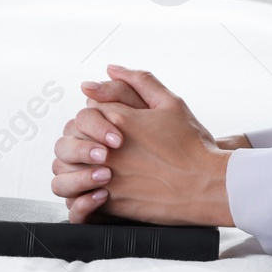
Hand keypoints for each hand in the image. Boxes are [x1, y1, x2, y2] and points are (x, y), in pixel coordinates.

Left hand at [49, 64, 235, 226]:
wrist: (206, 185)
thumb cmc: (191, 145)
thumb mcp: (171, 103)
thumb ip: (140, 81)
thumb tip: (111, 68)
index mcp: (119, 119)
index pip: (85, 110)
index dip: (95, 117)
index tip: (110, 127)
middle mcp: (106, 149)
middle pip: (69, 138)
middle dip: (79, 141)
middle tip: (99, 148)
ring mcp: (106, 177)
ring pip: (65, 170)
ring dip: (73, 168)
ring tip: (93, 169)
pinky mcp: (110, 203)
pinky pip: (76, 198)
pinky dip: (81, 194)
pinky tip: (98, 190)